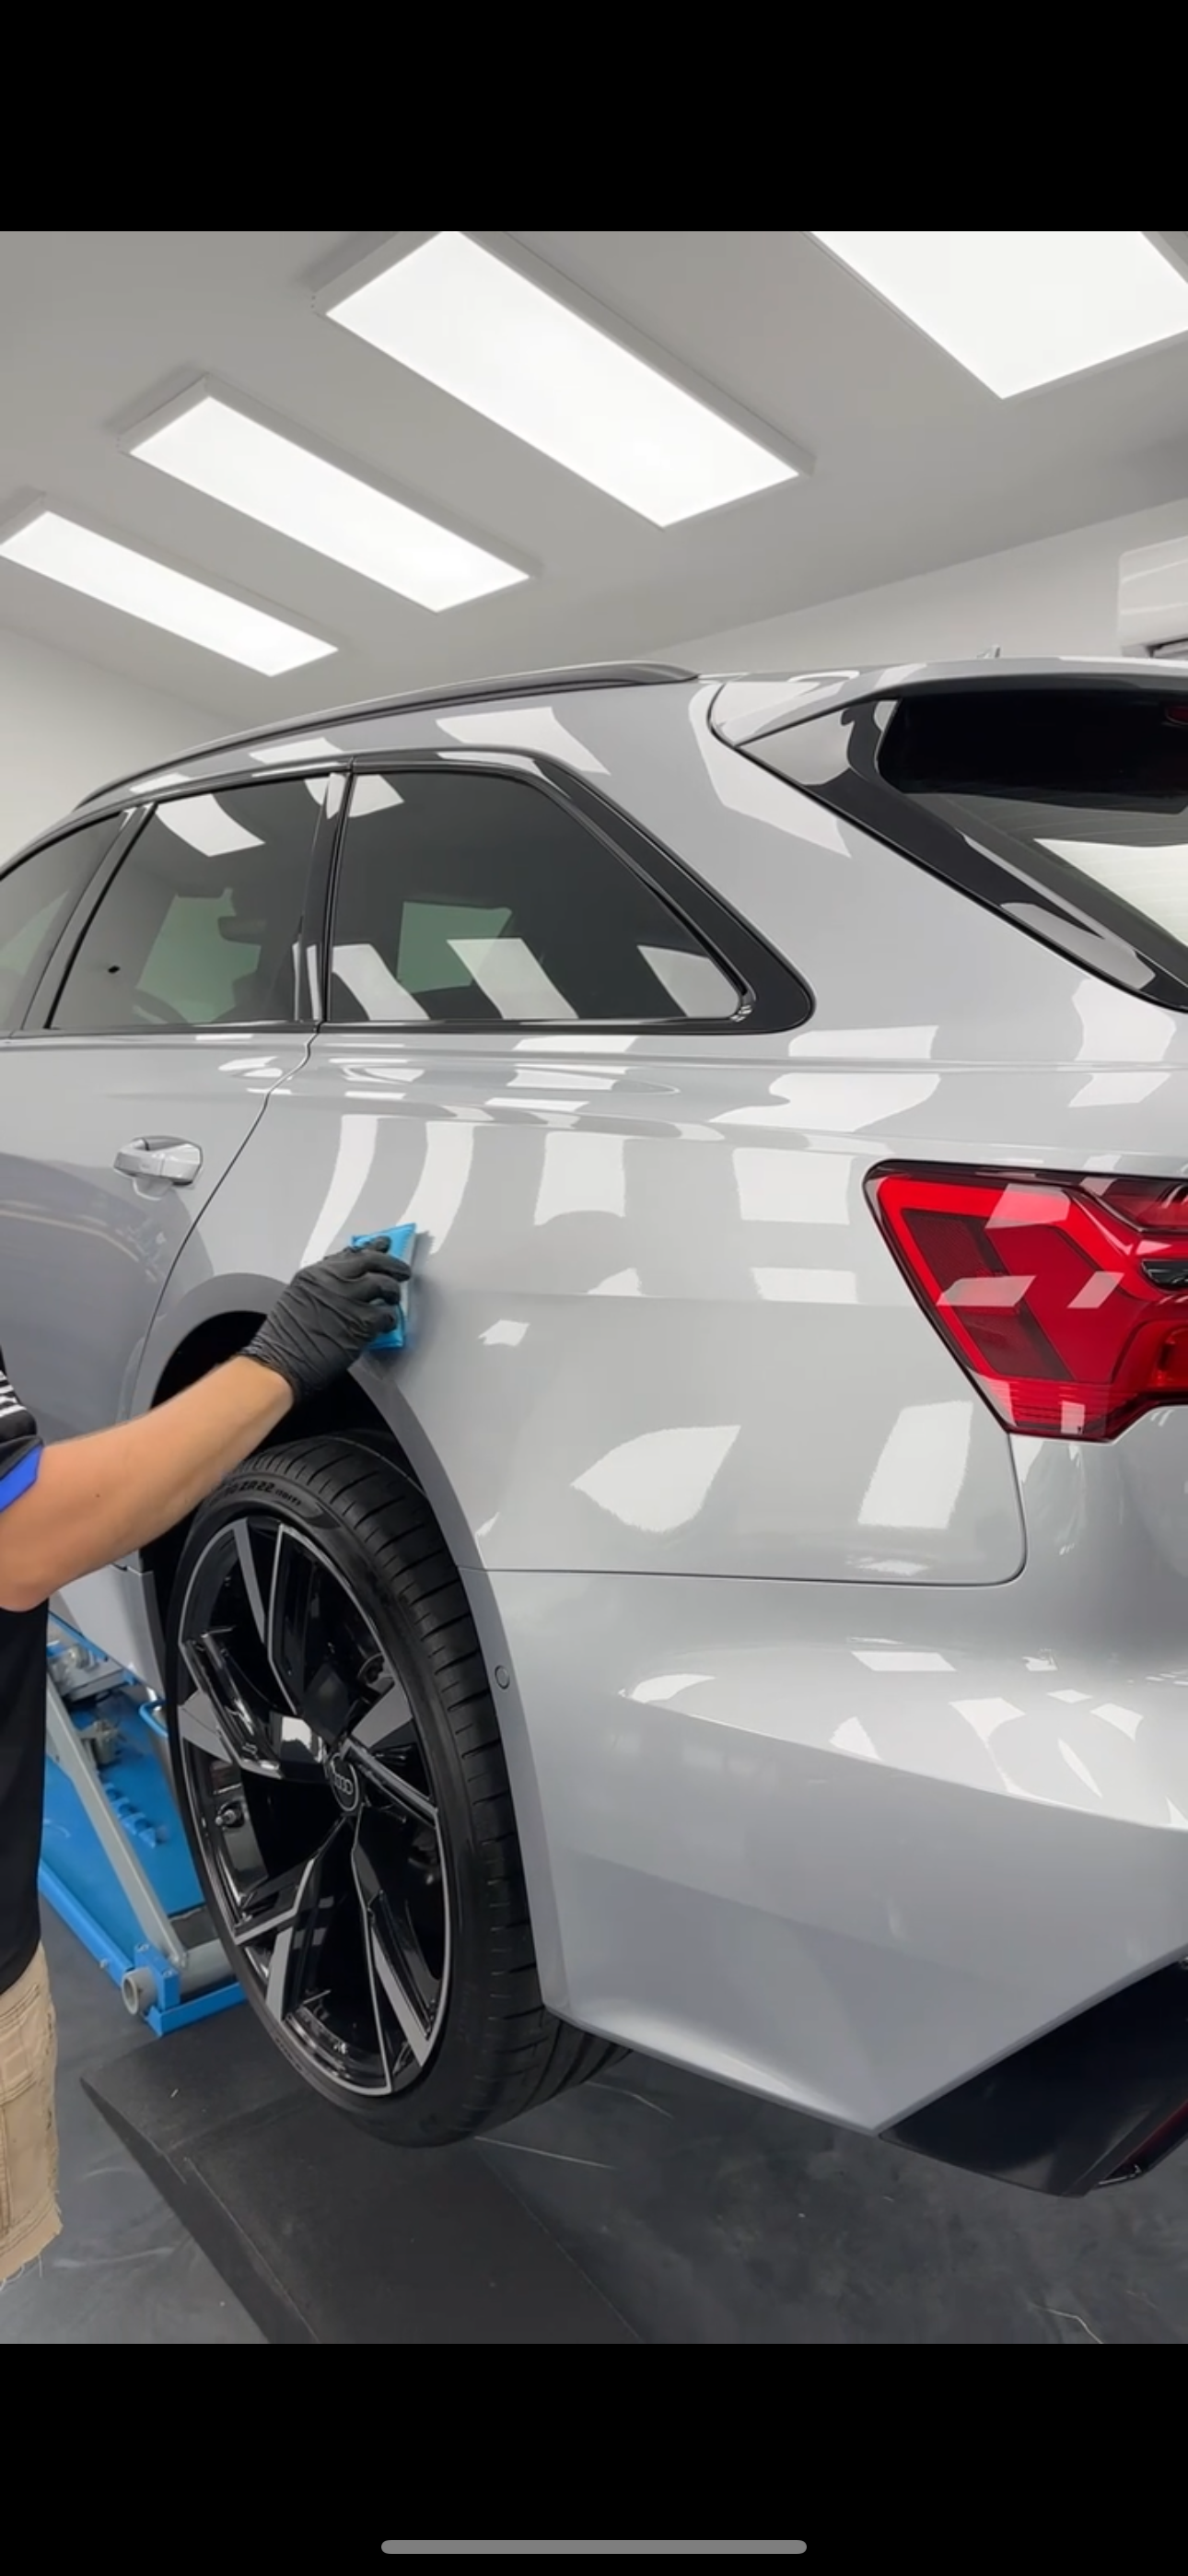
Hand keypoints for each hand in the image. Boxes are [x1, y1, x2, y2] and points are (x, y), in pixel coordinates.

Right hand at [242, 1239, 409, 1405]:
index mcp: (314, 1274)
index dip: (370, 1249)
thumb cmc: (284, 1340)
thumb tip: (346, 1282)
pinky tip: (387, 1323)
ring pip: (384, 1284)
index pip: (350, 1254)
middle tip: (401, 1270)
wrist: (280, 1364)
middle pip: (372, 1261)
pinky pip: (387, 1314)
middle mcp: (332, 1281)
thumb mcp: (297, 1299)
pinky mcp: (361, 1323)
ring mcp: (348, 1300)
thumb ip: (322, 1286)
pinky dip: (390, 1319)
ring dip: (393, 1292)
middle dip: (391, 1263)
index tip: (381, 1246)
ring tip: (394, 1298)